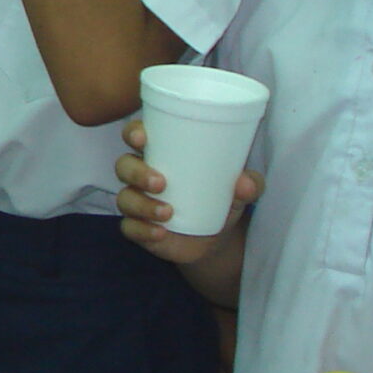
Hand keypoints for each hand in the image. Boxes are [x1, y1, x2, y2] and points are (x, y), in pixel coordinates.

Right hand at [116, 119, 260, 265]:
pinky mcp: (139, 228)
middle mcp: (143, 175)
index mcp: (162, 154)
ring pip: (125, 198)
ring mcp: (138, 202)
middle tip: (161, 182)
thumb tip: (245, 182)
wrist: (217, 239)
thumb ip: (249, 184)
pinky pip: (130, 228)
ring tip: (167, 213)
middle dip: (137, 172)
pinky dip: (143, 230)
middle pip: (124, 165)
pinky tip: (160, 232)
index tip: (141, 137)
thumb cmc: (220, 199)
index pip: (137, 135)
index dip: (133, 132)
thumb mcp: (239, 190)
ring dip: (142, 204)